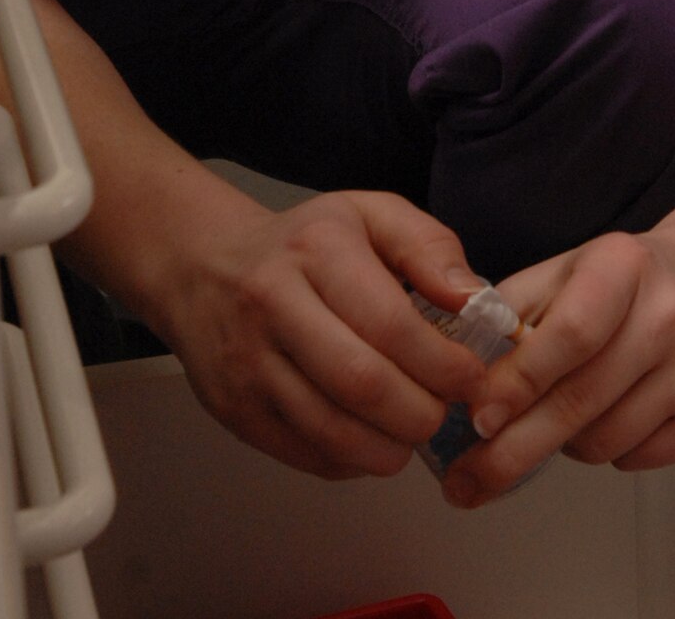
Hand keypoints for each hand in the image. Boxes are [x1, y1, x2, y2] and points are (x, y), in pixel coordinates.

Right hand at [157, 188, 489, 480]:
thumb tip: (471, 299)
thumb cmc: (303, 244)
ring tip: (411, 429)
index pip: (389, 323)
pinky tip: (370, 436)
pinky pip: (307, 455)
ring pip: (332, 432)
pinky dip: (352, 459)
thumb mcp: (369, 214)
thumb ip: (428, 247)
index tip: (470, 377)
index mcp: (316, 251)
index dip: (441, 363)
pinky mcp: (234, 410)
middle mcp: (273, 305)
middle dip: (420, 412)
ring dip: (390, 447)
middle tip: (443, 411)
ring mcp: (247, 363)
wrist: (203, 266)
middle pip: (362, 385)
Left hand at [440, 225, 674, 506]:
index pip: (568, 335)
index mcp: (622, 265)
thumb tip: (460, 374)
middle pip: (581, 401)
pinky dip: (608, 449)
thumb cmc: (627, 281)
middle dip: (515, 448)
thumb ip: (509, 314)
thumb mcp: (563, 271)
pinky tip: (610, 413)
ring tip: (562, 412)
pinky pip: (636, 459)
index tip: (479, 418)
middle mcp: (669, 314)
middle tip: (471, 475)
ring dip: (564, 442)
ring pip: (604, 441)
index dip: (519, 383)